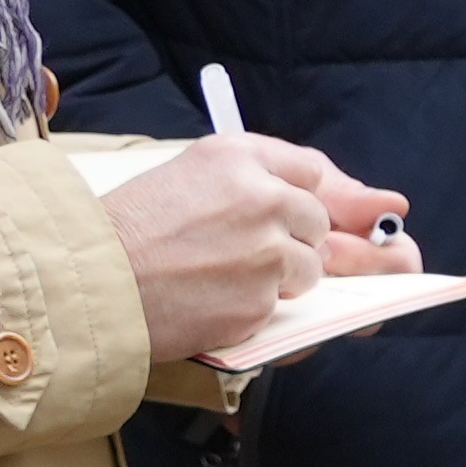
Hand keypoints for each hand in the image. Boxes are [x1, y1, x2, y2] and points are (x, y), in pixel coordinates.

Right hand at [100, 128, 410, 367]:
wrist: (83, 282)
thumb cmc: (126, 231)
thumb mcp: (188, 178)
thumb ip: (266, 180)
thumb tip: (382, 205)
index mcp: (237, 155)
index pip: (310, 170)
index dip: (316, 198)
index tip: (320, 217)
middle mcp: (261, 195)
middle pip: (317, 222)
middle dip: (294, 242)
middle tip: (240, 255)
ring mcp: (265, 249)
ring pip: (308, 268)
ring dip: (277, 280)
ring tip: (215, 278)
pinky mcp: (260, 297)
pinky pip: (282, 307)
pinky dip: (254, 311)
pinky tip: (209, 302)